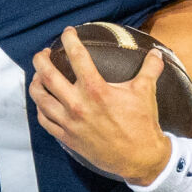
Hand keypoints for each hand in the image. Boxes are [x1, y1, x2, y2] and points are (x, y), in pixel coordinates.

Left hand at [30, 28, 170, 183]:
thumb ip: (149, 69)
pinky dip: (40, 108)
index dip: (70, 39)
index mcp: (95, 89)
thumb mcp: (145, 92)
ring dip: (35, 83)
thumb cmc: (142, 124)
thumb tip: (156, 53)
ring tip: (38, 75)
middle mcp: (77, 104)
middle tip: (43, 53)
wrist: (140, 158)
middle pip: (48, 75)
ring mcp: (69, 122)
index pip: (77, 56)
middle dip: (41, 59)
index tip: (68, 32)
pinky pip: (44, 120)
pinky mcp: (66, 137)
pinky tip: (43, 101)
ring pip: (40, 98)